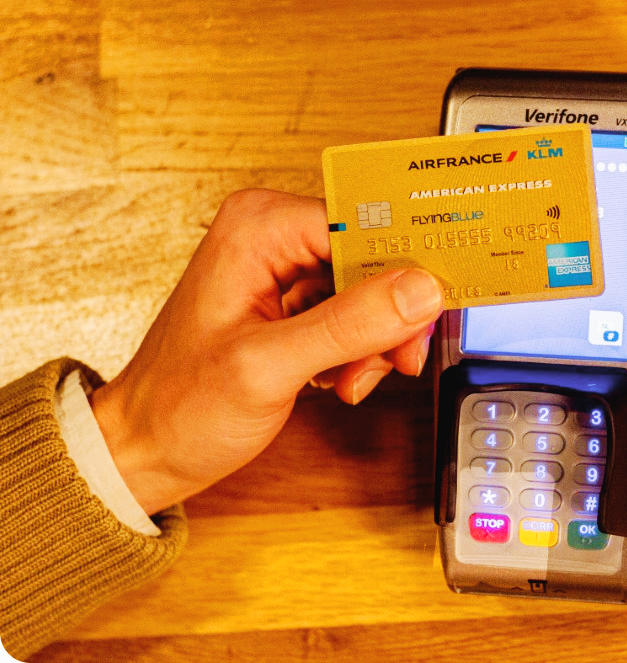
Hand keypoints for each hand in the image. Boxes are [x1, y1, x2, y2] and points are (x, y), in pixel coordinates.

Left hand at [90, 189, 443, 514]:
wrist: (147, 449)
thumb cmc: (178, 406)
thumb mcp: (268, 367)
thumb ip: (348, 325)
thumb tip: (419, 290)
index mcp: (260, 226)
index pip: (365, 223)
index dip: (405, 267)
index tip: (435, 303)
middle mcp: (275, 236)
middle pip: (377, 258)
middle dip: (390, 317)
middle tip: (391, 360)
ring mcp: (286, 268)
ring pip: (375, 291)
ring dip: (375, 344)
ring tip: (348, 380)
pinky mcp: (296, 301)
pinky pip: (358, 314)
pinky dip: (360, 353)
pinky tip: (337, 380)